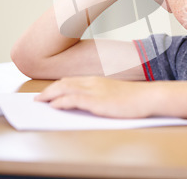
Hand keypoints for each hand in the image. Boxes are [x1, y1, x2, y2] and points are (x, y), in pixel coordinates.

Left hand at [35, 76, 152, 117]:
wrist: (147, 97)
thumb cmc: (134, 99)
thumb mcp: (114, 94)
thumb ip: (100, 95)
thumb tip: (88, 103)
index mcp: (97, 80)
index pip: (71, 81)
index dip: (56, 86)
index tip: (48, 92)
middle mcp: (93, 82)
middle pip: (64, 83)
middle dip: (49, 90)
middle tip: (38, 98)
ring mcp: (94, 91)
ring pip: (64, 89)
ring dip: (49, 95)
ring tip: (40, 101)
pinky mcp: (96, 101)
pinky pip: (73, 100)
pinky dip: (60, 102)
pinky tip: (53, 105)